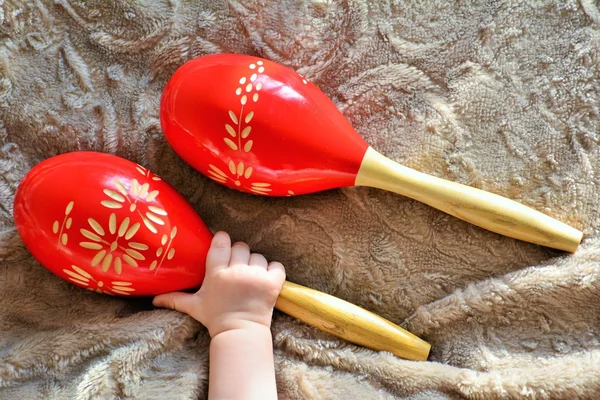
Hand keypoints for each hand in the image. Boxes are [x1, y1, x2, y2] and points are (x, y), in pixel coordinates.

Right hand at [152, 231, 285, 336]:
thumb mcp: (194, 306)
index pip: (221, 242)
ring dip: (255, 264)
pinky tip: (266, 278)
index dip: (223, 240)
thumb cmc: (216, 318)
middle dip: (239, 255)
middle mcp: (236, 272)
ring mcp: (256, 276)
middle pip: (241, 247)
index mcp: (217, 274)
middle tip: (236, 268)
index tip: (223, 246)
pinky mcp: (272, 283)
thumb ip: (175, 298)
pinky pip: (276, 265)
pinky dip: (273, 270)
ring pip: (258, 256)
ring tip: (250, 277)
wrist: (240, 334)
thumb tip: (154, 299)